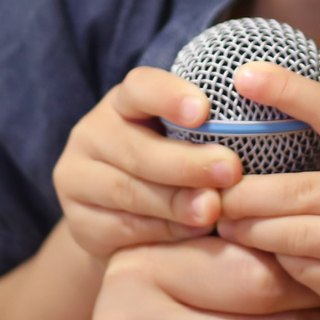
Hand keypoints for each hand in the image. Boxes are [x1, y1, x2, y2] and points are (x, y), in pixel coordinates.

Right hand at [52, 67, 244, 260]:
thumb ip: (206, 141)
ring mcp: (78, 178)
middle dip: (187, 162)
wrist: (120, 218)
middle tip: (230, 170)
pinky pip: (123, 227)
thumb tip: (241, 160)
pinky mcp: (79, 221)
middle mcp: (93, 134)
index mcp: (123, 103)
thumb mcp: (184, 142)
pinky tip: (193, 232)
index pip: (140, 87)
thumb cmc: (173, 167)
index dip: (170, 96)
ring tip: (213, 209)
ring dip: (176, 202)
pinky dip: (163, 231)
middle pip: (137, 148)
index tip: (203, 110)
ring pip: (128, 191)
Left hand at [215, 63, 319, 319]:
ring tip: (224, 223)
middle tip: (208, 191)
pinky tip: (262, 258)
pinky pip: (302, 271)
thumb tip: (253, 136)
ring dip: (249, 229)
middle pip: (298, 189)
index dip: (290, 91)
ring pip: (292, 233)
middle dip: (243, 192)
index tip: (242, 74)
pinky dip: (276, 262)